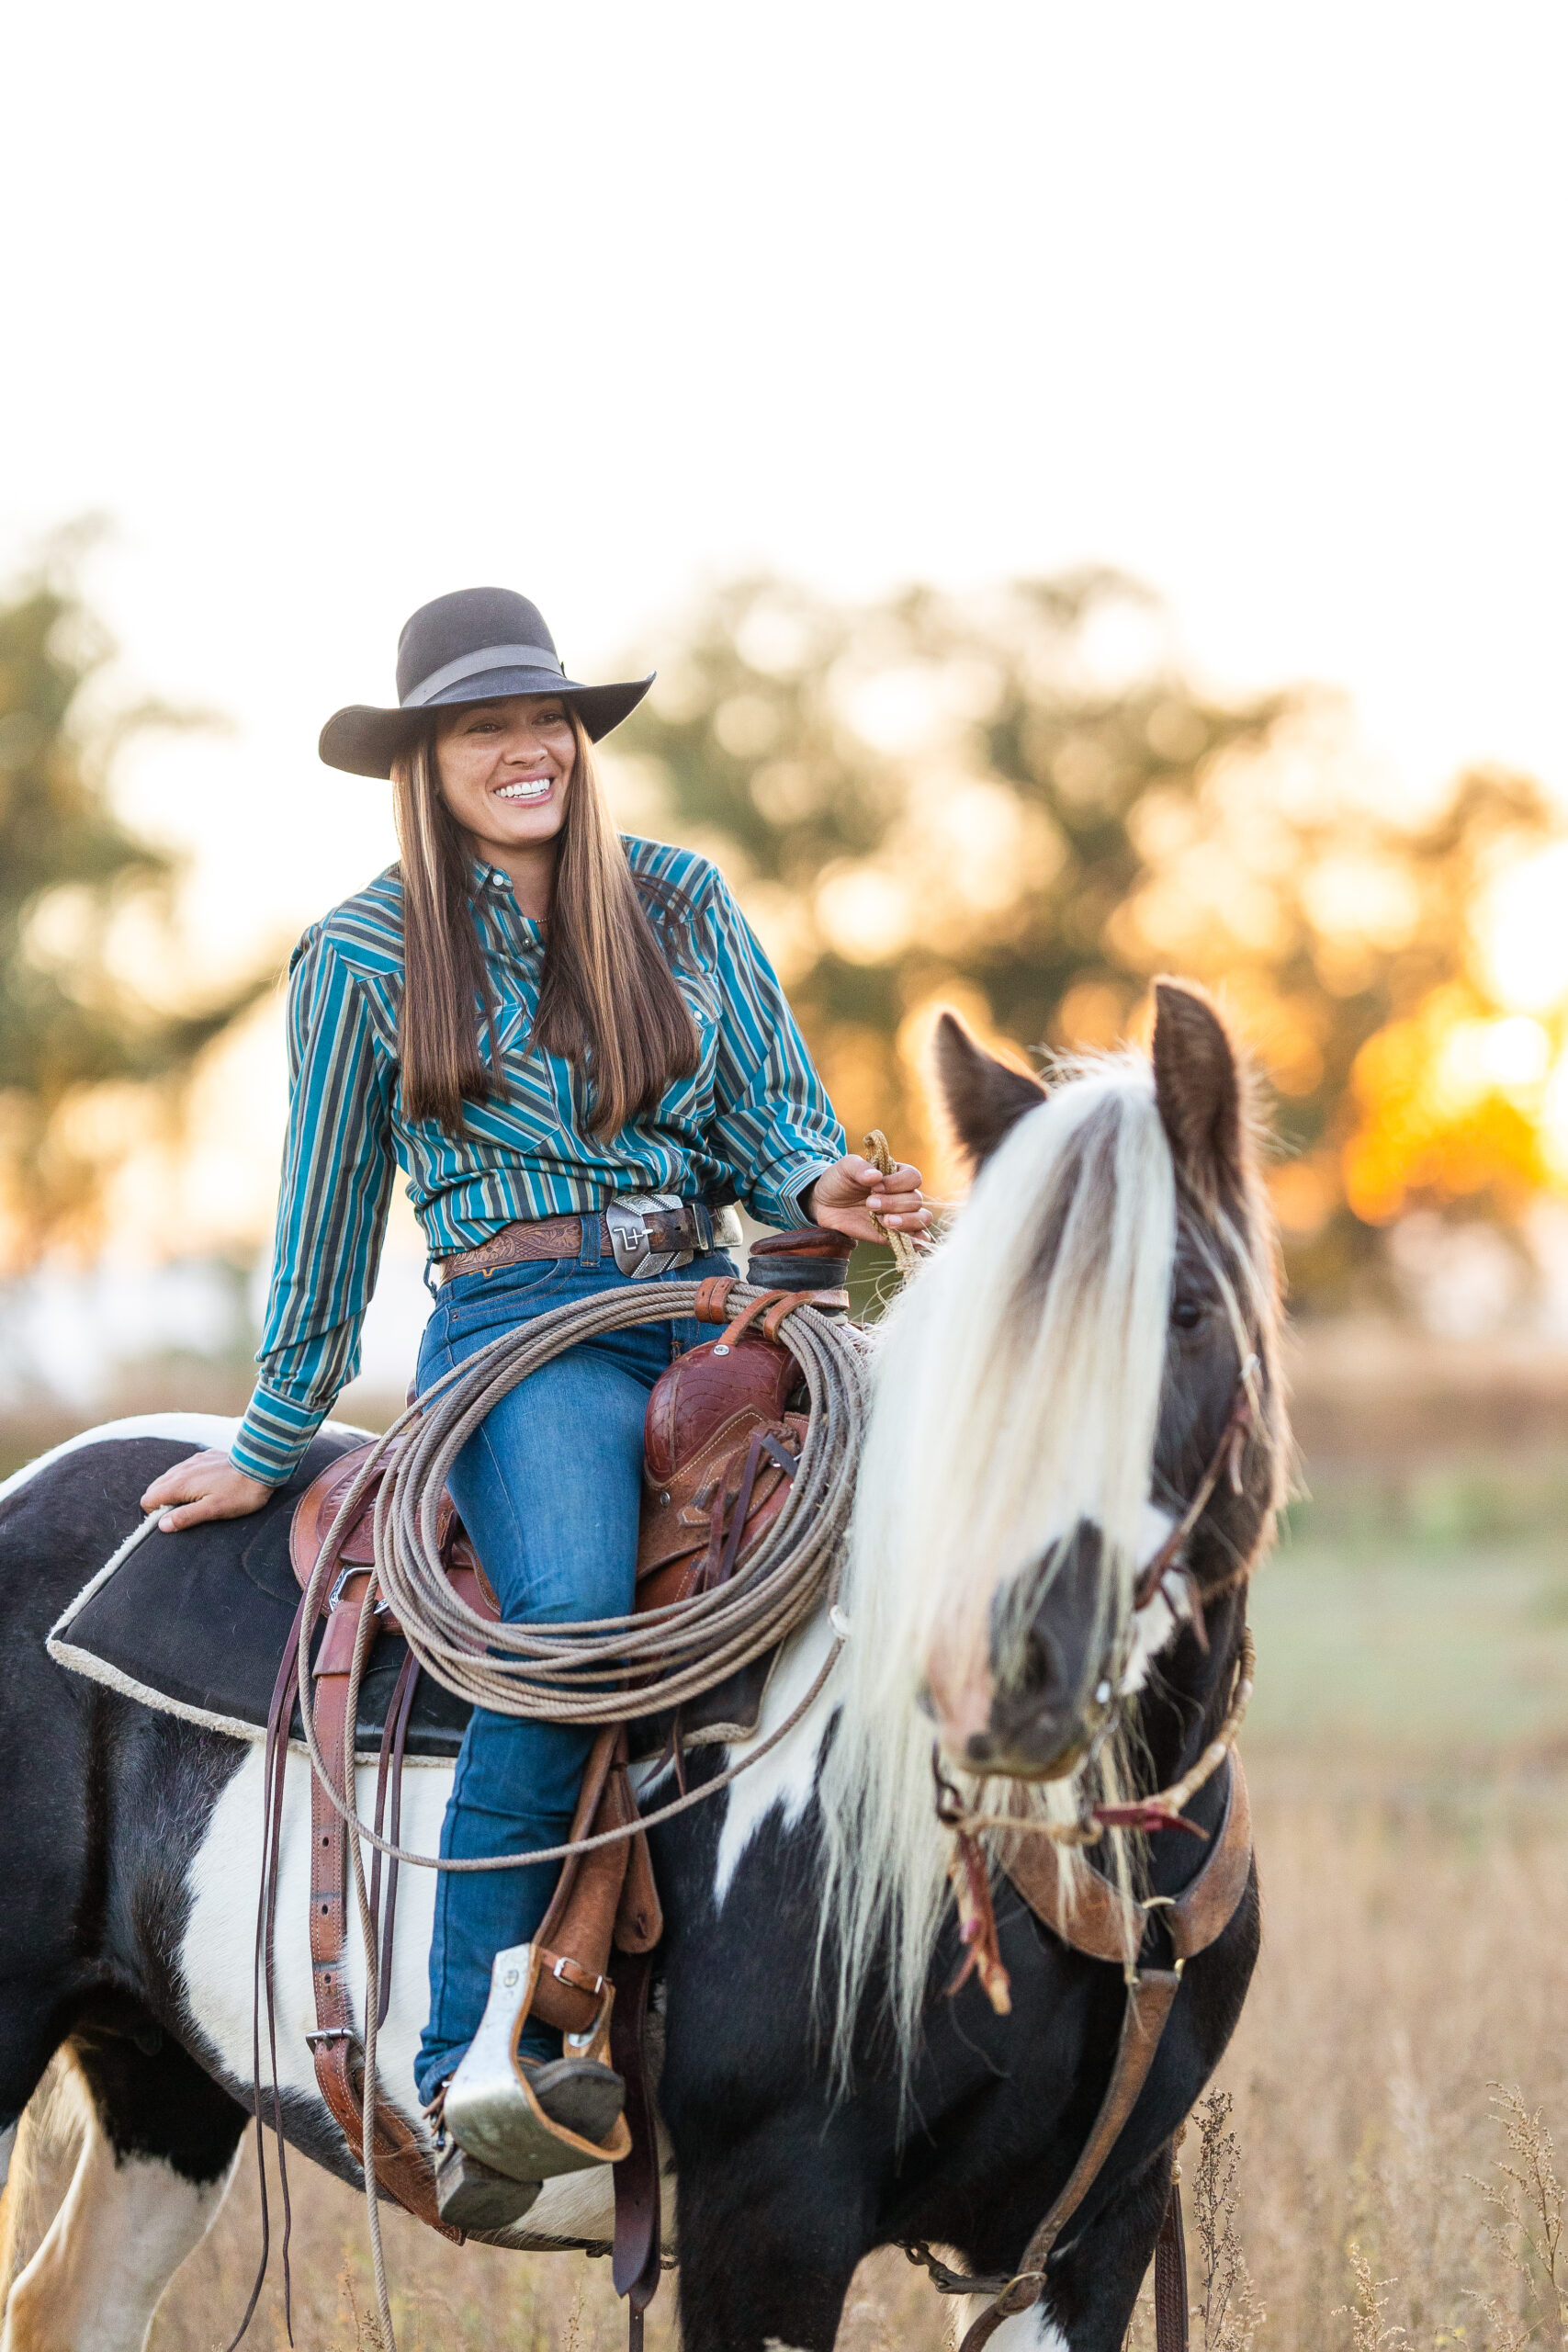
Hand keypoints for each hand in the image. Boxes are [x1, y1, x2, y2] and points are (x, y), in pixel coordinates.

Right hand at [140, 1450, 274, 1533]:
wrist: (261, 1465)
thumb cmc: (239, 1492)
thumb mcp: (213, 1510)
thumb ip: (186, 1517)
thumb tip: (162, 1525)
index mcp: (180, 1483)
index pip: (148, 1499)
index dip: (154, 1514)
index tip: (173, 1520)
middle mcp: (182, 1469)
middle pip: (155, 1488)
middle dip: (161, 1503)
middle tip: (184, 1513)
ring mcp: (193, 1461)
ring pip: (169, 1477)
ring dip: (173, 1491)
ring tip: (194, 1502)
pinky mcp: (204, 1457)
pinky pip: (185, 1469)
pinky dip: (185, 1480)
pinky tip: (204, 1487)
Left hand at [805, 1154, 931, 1248]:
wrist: (824, 1204)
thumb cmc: (839, 1180)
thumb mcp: (845, 1167)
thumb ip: (860, 1168)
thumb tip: (876, 1176)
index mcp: (896, 1174)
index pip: (913, 1177)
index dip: (898, 1183)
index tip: (876, 1187)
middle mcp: (902, 1194)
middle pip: (915, 1200)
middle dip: (894, 1203)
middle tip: (870, 1204)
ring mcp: (900, 1215)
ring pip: (922, 1219)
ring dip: (907, 1221)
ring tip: (885, 1222)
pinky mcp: (892, 1234)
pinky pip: (915, 1239)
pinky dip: (918, 1241)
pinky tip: (911, 1241)